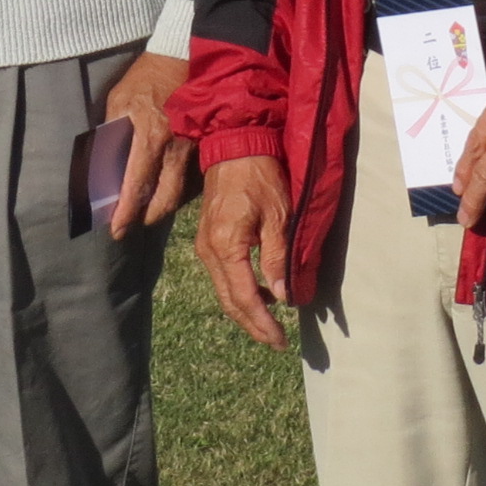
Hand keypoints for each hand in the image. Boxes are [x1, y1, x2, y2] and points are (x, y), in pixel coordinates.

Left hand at [101, 51, 195, 238]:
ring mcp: (191, 148)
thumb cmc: (146, 77)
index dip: (125, 212)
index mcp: (150, 136)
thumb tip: (100, 167)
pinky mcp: (200, 145)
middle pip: (164, 199)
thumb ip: (111, 134)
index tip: (116, 229)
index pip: (136, 186)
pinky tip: (162, 190)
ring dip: (161, 206)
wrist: (182, 55)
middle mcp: (174, 148)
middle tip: (131, 225)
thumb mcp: (119, 101)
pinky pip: (188, 177)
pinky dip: (175, 189)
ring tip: (144, 212)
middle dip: (147, 218)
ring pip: (179, 192)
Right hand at [194, 156, 293, 348]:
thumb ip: (277, 258)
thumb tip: (281, 296)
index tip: (280, 341)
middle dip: (252, 325)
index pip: (243, 298)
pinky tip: (259, 293)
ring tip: (270, 323)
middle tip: (275, 341)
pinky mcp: (208, 238)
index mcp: (226, 247)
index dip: (262, 323)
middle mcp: (209, 251)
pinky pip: (222, 275)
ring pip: (223, 291)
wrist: (236, 144)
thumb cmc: (260, 176)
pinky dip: (239, 291)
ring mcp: (205, 245)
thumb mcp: (278, 216)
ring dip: (245, 310)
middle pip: (229, 301)